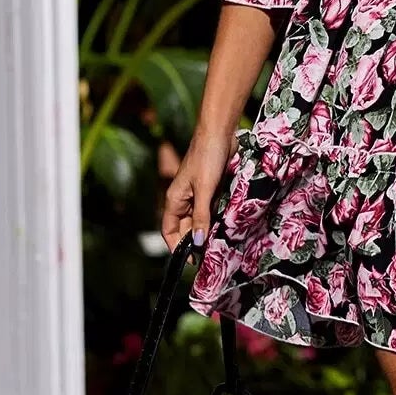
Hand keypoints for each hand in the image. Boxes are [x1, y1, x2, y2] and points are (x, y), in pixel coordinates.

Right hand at [161, 130, 236, 251]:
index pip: (169, 230)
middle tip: (210, 258)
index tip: (190, 261)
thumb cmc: (207, 157)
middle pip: (186, 228)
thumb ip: (202, 216)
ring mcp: (198, 194)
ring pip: (200, 220)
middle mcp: (184, 199)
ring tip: (219, 247)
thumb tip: (198, 243)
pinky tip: (226, 227)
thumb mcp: (204, 189)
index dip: (176, 247)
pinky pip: (211, 210)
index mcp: (175, 200)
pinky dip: (217, 219)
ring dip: (208, 231)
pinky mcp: (211, 189)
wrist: (219, 133)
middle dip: (195, 242)